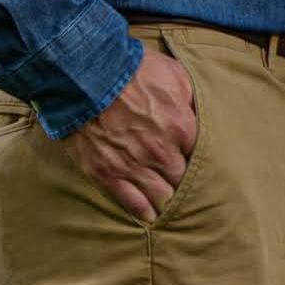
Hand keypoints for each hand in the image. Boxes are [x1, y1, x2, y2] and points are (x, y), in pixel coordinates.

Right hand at [64, 41, 198, 219]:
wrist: (83, 74)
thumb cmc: (130, 69)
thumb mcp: (174, 74)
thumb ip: (191, 99)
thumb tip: (198, 115)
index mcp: (181, 128)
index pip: (200, 156)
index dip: (196, 157)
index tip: (193, 158)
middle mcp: (161, 152)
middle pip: (182, 179)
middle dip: (183, 179)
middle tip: (182, 181)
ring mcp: (134, 165)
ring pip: (162, 196)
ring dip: (167, 198)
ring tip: (169, 201)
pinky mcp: (108, 173)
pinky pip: (132, 202)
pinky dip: (144, 211)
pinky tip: (151, 215)